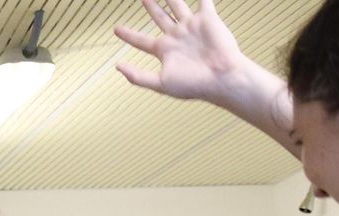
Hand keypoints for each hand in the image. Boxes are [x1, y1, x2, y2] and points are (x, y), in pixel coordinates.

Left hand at [113, 0, 249, 102]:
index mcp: (165, 51)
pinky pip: (204, 0)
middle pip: (160, 17)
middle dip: (151, 6)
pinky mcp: (208, 19)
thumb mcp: (160, 83)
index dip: (129, 34)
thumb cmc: (194, 85)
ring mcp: (192, 27)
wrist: (222, 78)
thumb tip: (118, 66)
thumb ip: (138, 76)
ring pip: (177, 5)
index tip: (116, 29)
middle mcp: (177, 37)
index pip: (142, 40)